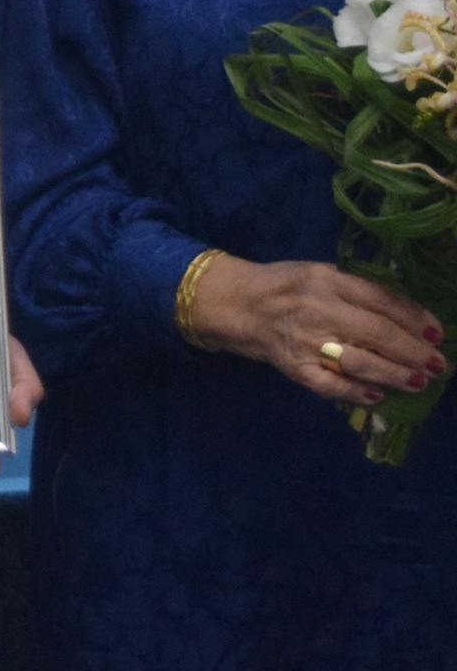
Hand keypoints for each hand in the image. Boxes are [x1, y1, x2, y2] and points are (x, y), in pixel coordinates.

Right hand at [188, 254, 446, 407]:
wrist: (234, 304)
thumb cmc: (284, 286)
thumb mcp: (319, 273)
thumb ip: (356, 290)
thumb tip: (407, 316)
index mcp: (327, 280)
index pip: (382, 300)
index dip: (414, 319)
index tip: (437, 335)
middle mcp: (317, 308)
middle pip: (377, 333)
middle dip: (413, 352)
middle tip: (437, 365)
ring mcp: (304, 340)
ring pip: (359, 361)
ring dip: (394, 374)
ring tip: (417, 381)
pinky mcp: (293, 366)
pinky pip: (328, 384)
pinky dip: (355, 392)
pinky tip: (376, 396)